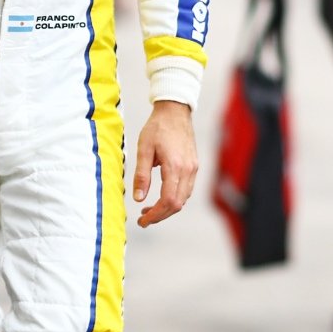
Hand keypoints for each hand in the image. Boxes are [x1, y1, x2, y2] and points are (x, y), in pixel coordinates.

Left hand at [133, 100, 196, 227]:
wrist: (175, 110)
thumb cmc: (157, 127)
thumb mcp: (143, 149)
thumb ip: (142, 175)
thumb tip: (138, 199)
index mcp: (175, 166)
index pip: (168, 201)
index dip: (155, 215)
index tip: (142, 221)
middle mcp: (188, 170)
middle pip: (177, 204)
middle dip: (160, 215)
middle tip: (143, 218)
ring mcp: (193, 169)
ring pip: (183, 199)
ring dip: (167, 208)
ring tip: (149, 209)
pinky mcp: (194, 166)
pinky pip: (186, 190)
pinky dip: (174, 198)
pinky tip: (161, 196)